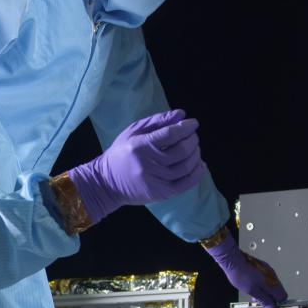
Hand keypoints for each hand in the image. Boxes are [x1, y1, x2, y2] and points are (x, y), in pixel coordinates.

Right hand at [65, 109, 204, 226]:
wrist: (107, 183)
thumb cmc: (121, 153)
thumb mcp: (133, 132)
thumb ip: (157, 121)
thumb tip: (182, 115)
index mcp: (141, 146)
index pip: (170, 134)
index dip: (186, 127)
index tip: (193, 124)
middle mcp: (150, 164)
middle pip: (181, 150)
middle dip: (193, 140)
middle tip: (193, 136)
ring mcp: (157, 181)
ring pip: (186, 166)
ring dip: (196, 154)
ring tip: (195, 148)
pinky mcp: (162, 193)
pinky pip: (186, 184)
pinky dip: (197, 173)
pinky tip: (200, 165)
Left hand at [206, 235, 286, 307]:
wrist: (233, 259)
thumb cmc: (241, 275)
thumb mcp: (252, 291)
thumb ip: (263, 300)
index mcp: (272, 283)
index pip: (283, 296)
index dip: (277, 303)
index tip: (269, 307)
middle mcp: (273, 276)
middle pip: (277, 291)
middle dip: (270, 298)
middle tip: (259, 302)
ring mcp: (268, 270)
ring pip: (271, 285)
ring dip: (265, 292)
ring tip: (254, 296)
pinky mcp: (262, 267)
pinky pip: (266, 279)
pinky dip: (262, 285)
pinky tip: (252, 286)